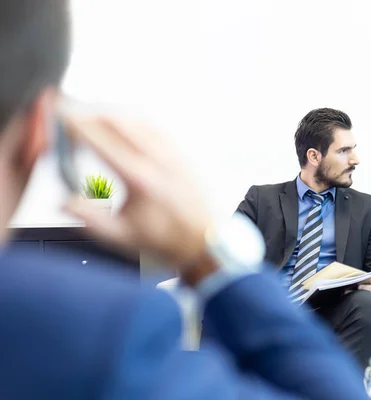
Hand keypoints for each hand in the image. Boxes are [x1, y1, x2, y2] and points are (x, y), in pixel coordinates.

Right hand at [62, 115, 216, 284]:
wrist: (204, 241)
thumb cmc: (167, 239)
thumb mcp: (121, 236)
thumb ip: (88, 218)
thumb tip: (64, 201)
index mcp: (140, 178)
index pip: (100, 139)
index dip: (75, 124)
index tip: (60, 118)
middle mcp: (158, 159)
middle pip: (117, 120)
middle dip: (89, 112)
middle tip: (71, 115)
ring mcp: (173, 152)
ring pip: (137, 118)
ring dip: (110, 114)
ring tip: (91, 118)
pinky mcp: (182, 152)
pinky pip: (155, 125)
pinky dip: (133, 120)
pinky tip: (124, 125)